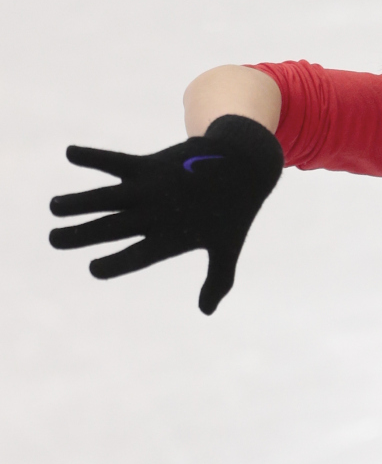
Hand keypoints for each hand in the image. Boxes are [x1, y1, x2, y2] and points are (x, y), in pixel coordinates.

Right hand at [49, 115, 283, 313]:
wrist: (244, 165)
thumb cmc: (234, 212)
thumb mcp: (228, 247)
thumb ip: (217, 280)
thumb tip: (207, 311)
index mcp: (172, 238)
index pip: (136, 257)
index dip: (113, 265)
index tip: (93, 268)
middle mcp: (157, 213)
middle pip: (111, 228)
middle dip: (80, 234)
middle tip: (54, 239)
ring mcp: (151, 188)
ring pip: (106, 197)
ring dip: (77, 201)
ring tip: (55, 207)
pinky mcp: (149, 165)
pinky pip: (115, 161)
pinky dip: (93, 157)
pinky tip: (69, 152)